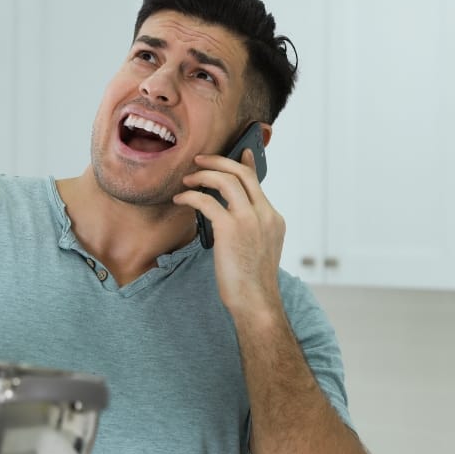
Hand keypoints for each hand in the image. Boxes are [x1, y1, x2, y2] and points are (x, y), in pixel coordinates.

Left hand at [174, 149, 285, 312]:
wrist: (255, 302)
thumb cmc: (251, 281)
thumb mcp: (257, 248)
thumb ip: (249, 227)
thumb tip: (225, 213)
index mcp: (273, 218)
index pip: (257, 182)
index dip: (245, 164)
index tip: (239, 151)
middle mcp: (264, 215)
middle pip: (241, 173)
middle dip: (218, 161)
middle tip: (199, 160)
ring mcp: (249, 220)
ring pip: (226, 180)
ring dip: (203, 175)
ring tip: (188, 179)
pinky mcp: (231, 229)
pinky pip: (207, 201)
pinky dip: (191, 197)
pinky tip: (181, 200)